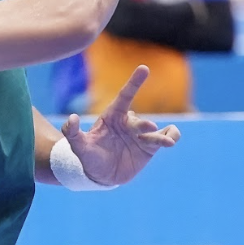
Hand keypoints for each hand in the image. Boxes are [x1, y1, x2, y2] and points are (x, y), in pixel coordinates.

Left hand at [61, 66, 181, 187]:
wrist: (101, 176)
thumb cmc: (89, 157)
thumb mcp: (78, 146)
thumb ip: (73, 133)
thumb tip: (73, 117)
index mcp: (113, 116)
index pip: (125, 96)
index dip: (134, 82)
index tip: (144, 68)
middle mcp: (129, 123)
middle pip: (140, 120)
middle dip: (144, 124)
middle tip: (147, 128)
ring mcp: (142, 134)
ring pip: (157, 129)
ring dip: (162, 135)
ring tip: (166, 142)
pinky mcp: (151, 147)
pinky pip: (167, 136)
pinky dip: (171, 136)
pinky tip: (169, 142)